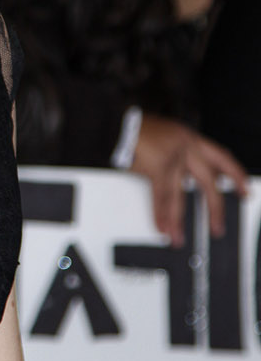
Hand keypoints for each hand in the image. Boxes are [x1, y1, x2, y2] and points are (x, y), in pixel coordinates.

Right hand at [132, 113, 248, 245]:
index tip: (244, 190)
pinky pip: (161, 196)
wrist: (116, 123)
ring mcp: (172, 157)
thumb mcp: (166, 137)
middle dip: (214, 208)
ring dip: (178, 220)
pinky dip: (160, 214)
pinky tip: (162, 226)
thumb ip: (178, 154)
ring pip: (179, 195)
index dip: (236, 175)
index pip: (222, 157)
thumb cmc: (136, 130)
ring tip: (178, 237)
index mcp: (190, 138)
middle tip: (217, 227)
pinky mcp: (157, 166)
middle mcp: (185, 146)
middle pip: (208, 182)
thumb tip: (183, 178)